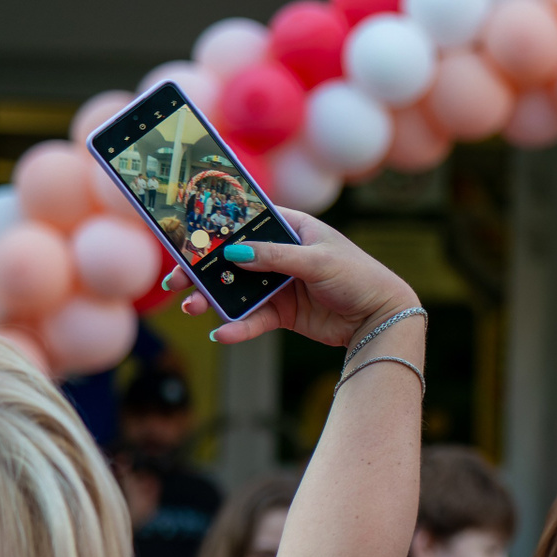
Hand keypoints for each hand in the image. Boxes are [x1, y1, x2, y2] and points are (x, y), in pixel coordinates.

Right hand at [166, 210, 417, 348]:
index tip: (186, 236)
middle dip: (203, 269)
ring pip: (238, 289)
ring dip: (212, 298)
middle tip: (175, 281)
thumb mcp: (318, 261)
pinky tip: (223, 334)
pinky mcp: (284, 312)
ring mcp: (281, 284)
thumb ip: (275, 256)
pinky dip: (239, 327)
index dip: (216, 228)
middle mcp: (282, 254)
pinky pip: (254, 318)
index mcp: (293, 229)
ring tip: (191, 307)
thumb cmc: (358, 277)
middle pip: (233, 258)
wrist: (381, 318)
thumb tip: (233, 252)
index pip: (248, 222)